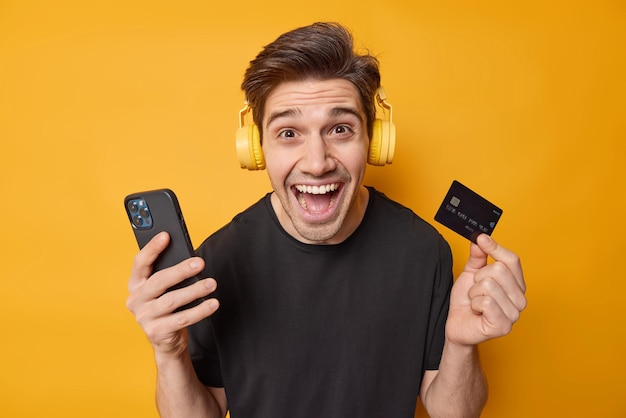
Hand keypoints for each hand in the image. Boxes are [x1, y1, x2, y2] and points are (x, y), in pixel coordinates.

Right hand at [126, 232, 219, 356]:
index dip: (152, 249)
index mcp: (136, 284)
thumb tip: (190, 257)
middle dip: (181, 270)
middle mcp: (136, 300)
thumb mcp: (164, 289)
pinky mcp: (156, 332)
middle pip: (158, 281)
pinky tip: (212, 304)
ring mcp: (144, 317)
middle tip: (200, 263)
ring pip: (171, 300)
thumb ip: (169, 273)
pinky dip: (199, 311)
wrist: (166, 340)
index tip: (166, 235)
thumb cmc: (168, 307)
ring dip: (194, 291)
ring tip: (211, 284)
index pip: (140, 263)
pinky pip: (181, 319)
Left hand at [446, 234, 525, 346]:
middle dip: (478, 278)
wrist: (457, 324)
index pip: (512, 260)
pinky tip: (477, 312)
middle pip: (499, 270)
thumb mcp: (470, 274)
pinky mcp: (503, 326)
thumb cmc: (467, 301)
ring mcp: (514, 314)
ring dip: (474, 293)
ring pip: (489, 286)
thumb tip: (481, 238)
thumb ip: (478, 256)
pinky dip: (474, 304)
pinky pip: (486, 302)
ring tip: (475, 302)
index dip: (496, 248)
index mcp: (516, 284)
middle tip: (475, 290)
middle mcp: (520, 299)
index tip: (481, 239)